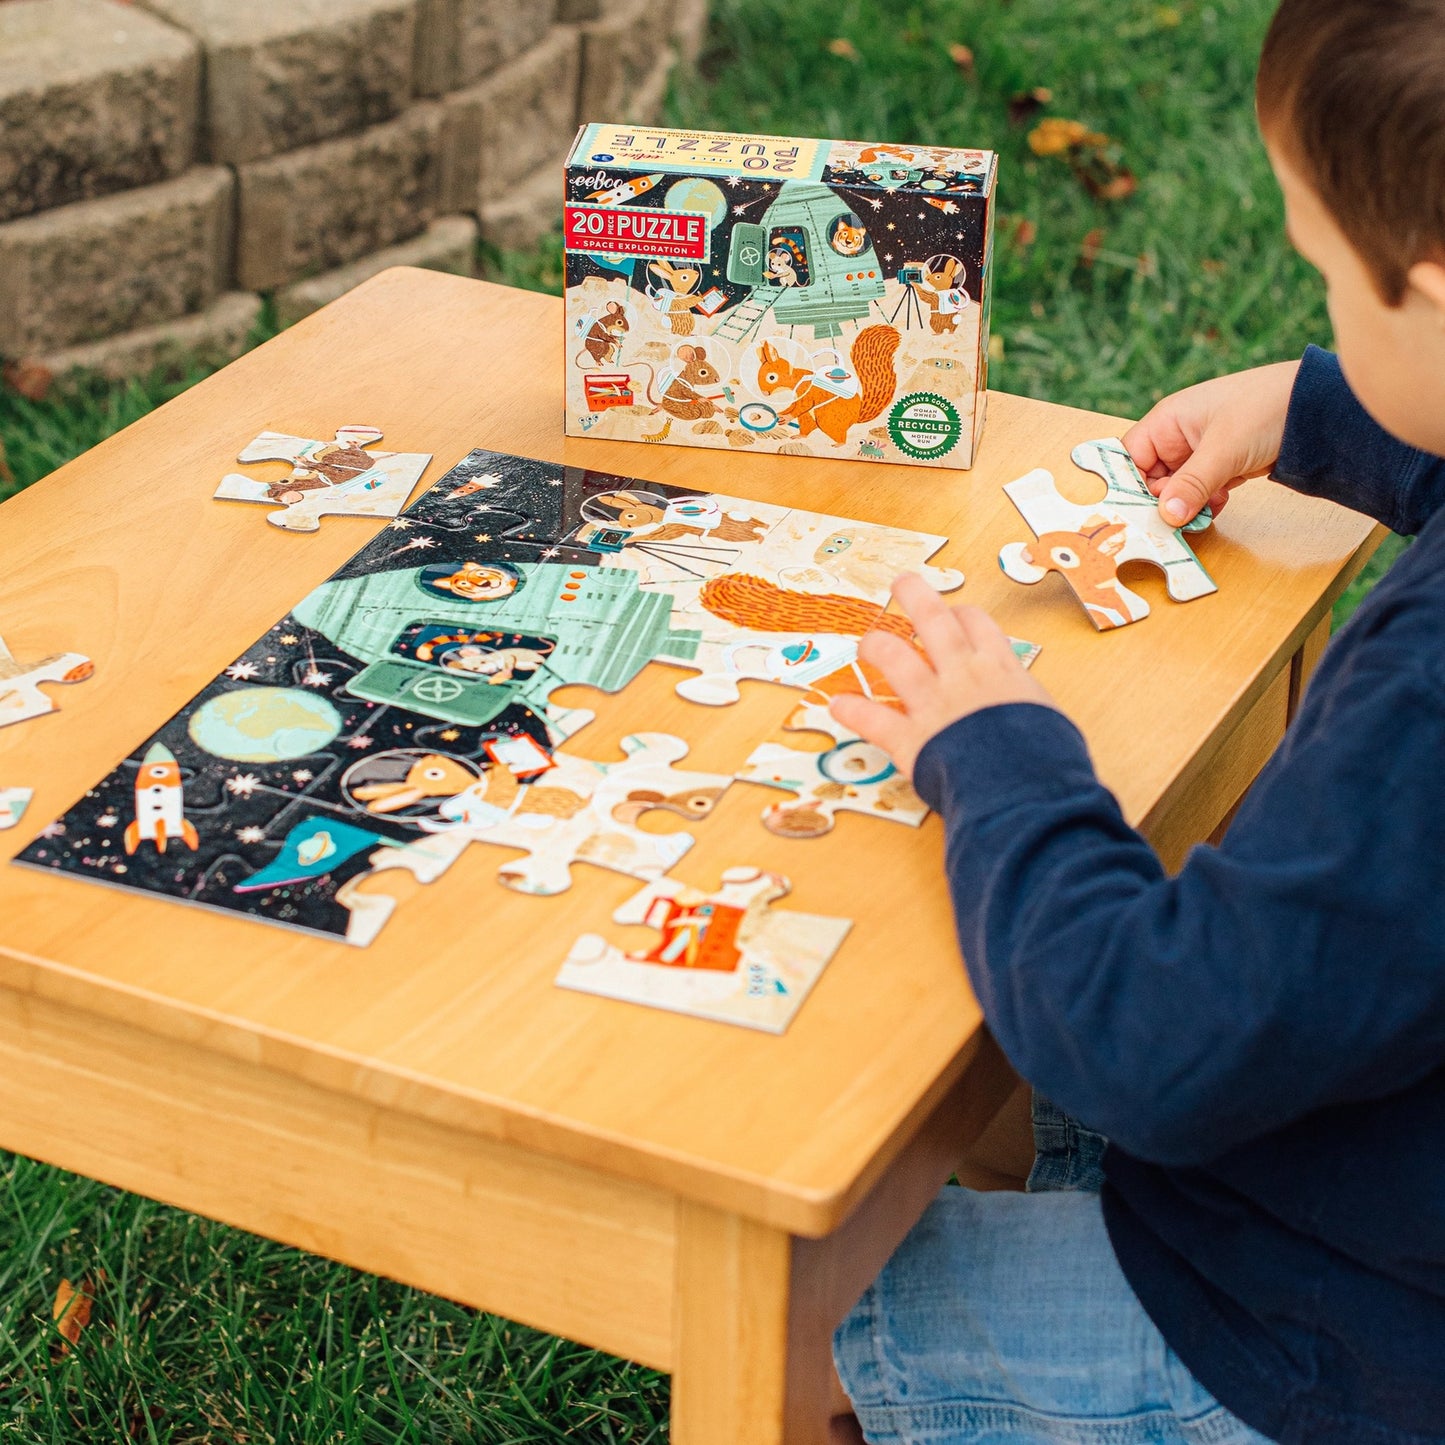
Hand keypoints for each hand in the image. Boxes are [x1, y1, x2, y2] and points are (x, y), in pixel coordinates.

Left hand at [829, 574, 1055, 778]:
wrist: (1026, 784)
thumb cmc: (1048, 757)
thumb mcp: (1049, 719)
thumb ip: (1027, 708)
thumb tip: (1030, 718)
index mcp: (999, 668)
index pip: (976, 623)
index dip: (961, 614)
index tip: (955, 614)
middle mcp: (961, 674)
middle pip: (932, 619)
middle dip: (914, 595)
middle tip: (902, 583)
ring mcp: (931, 703)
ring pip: (893, 656)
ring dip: (875, 644)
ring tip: (866, 642)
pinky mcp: (909, 738)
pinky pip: (871, 718)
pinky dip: (852, 710)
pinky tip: (838, 703)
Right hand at [1124, 360, 1300, 524]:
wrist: (1322, 408)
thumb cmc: (1267, 409)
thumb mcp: (1224, 449)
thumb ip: (1192, 484)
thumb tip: (1166, 516)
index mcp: (1168, 420)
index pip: (1130, 458)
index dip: (1129, 485)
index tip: (1137, 512)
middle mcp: (1179, 436)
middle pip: (1151, 478)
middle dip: (1162, 501)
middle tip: (1174, 520)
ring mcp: (1200, 452)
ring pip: (1177, 489)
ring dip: (1187, 505)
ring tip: (1203, 511)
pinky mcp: (1222, 466)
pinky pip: (1201, 492)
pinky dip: (1207, 503)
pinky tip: (1220, 504)